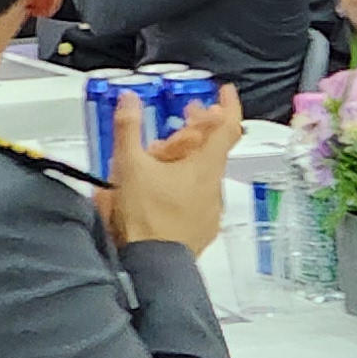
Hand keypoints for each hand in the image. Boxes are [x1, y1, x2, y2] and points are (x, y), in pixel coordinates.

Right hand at [103, 83, 244, 254]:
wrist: (153, 266)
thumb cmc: (145, 214)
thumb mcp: (129, 166)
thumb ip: (128, 128)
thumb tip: (129, 97)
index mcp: (204, 166)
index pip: (227, 127)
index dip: (228, 105)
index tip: (224, 91)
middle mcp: (215, 186)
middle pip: (214, 149)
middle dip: (200, 130)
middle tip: (185, 118)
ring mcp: (212, 210)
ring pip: (205, 174)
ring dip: (191, 159)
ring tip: (165, 156)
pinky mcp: (204, 229)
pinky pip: (200, 198)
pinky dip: (188, 184)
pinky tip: (167, 189)